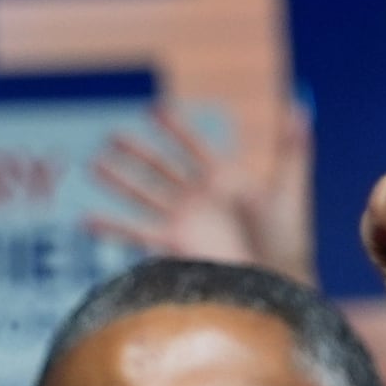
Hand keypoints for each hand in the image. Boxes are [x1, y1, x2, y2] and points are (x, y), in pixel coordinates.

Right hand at [85, 100, 311, 271]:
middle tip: (111, 135)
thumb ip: (292, 147)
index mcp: (222, 179)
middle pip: (160, 166)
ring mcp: (182, 219)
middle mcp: (197, 196)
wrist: (277, 280)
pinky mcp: (172, 243)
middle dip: (136, 151)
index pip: (192, 144)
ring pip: (142, 192)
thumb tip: (300, 106)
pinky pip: (135, 230)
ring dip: (117, 179)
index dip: (174, 127)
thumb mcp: (290, 187)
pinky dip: (109, 226)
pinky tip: (85, 220)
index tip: (153, 108)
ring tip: (93, 165)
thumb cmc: (288, 238)